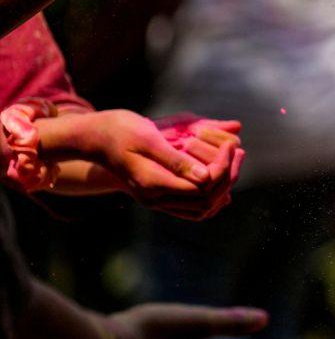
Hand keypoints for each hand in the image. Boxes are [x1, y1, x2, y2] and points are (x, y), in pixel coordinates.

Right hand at [57, 110, 228, 219]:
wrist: (93, 138)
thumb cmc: (119, 131)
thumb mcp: (148, 139)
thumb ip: (176, 160)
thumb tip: (205, 177)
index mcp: (153, 184)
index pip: (202, 188)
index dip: (223, 168)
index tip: (230, 145)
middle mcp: (154, 199)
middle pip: (206, 200)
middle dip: (228, 177)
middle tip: (238, 151)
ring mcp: (154, 200)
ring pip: (201, 207)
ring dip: (222, 186)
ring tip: (232, 158)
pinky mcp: (156, 196)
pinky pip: (190, 206)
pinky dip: (210, 193)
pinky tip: (219, 172)